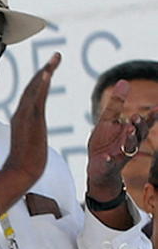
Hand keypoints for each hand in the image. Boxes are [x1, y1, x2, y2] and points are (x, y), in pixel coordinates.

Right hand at [0, 53, 58, 214]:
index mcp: (22, 117)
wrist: (20, 172)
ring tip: (55, 59)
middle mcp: (22, 113)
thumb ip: (30, 133)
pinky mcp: (30, 120)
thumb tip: (31, 133)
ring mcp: (25, 116)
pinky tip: (46, 73)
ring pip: (35, 89)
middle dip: (45, 70)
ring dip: (45, 72)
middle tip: (57, 57)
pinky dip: (40, 84)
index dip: (41, 80)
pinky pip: (35, 98)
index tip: (49, 69)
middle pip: (34, 86)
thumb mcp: (29, 143)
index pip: (32, 94)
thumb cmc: (25, 163)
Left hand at [86, 78, 157, 198]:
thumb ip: (116, 104)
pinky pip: (110, 163)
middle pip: (139, 134)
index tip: (157, 108)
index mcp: (130, 132)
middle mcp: (129, 143)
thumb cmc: (105, 141)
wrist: (97, 166)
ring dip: (129, 139)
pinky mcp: (108, 165)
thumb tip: (124, 81)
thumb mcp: (109, 120)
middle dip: (139, 126)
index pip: (143, 124)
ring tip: (128, 129)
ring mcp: (120, 155)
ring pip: (129, 148)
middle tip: (136, 117)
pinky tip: (107, 157)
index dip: (151, 117)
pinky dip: (109, 160)